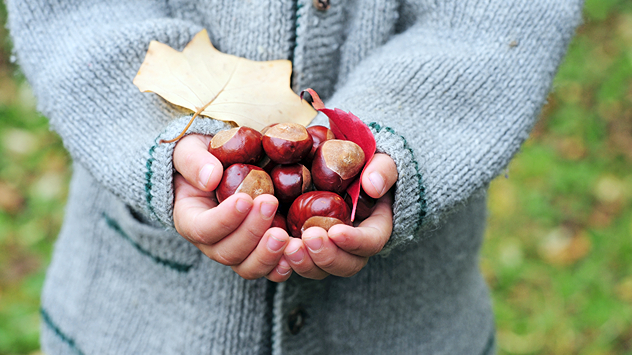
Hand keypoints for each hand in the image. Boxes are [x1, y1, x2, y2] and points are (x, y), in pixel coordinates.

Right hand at [172, 134, 292, 281]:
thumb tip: (210, 178)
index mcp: (190, 219)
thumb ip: (194, 162)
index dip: (224, 219)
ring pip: (247, 266)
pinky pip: (268, 268)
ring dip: (267, 254)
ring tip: (285, 234)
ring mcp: (236, 250)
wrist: (222, 165)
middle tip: (270, 204)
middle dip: (250, 232)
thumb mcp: (189, 150)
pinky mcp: (259, 251)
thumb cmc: (202, 156)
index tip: (244, 199)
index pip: (202, 229)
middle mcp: (211, 242)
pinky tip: (295, 251)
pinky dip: (281, 265)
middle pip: (227, 252)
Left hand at [284, 153, 396, 278]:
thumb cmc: (364, 167)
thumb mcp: (381, 162)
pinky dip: (282, 263)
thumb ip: (382, 171)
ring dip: (303, 262)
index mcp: (374, 229)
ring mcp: (326, 252)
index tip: (336, 231)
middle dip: (327, 256)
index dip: (355, 241)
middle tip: (309, 237)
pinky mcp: (303, 250)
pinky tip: (270, 249)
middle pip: (345, 265)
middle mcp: (351, 248)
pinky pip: (294, 265)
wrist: (339, 172)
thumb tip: (373, 185)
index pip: (370, 243)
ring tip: (288, 246)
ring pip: (318, 270)